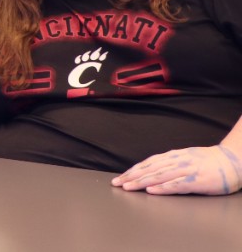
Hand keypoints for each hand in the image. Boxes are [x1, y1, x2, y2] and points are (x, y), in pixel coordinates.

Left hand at [112, 145, 241, 195]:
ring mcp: (186, 170)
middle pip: (150, 169)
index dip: (133, 170)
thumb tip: (151, 169)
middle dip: (132, 177)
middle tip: (117, 184)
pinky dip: (162, 188)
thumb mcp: (185, 157)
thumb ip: (169, 163)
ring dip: (142, 182)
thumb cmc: (207, 161)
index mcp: (173, 156)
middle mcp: (177, 161)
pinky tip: (151, 191)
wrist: (231, 161)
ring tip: (128, 187)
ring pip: (159, 176)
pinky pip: (176, 185)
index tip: (119, 178)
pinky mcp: (196, 181)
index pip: (148, 163)